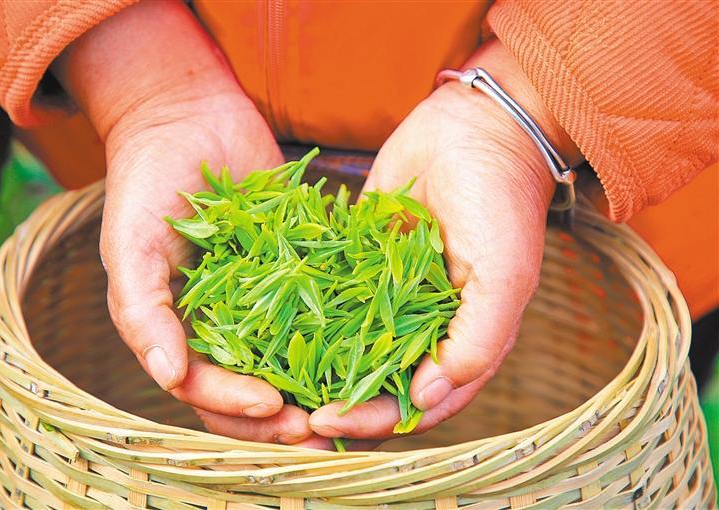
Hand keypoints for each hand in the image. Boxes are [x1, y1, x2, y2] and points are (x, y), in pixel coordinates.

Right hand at [52, 0, 314, 444]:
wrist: (188, 115)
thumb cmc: (145, 180)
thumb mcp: (130, 245)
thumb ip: (142, 311)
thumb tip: (168, 377)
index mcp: (177, 327)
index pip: (204, 386)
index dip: (236, 405)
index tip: (275, 408)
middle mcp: (220, 321)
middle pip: (250, 387)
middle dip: (282, 416)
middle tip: (321, 431)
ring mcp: (259, 296)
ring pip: (289, 357)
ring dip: (317, 385)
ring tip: (353, 405)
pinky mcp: (295, 266)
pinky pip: (318, 305)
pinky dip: (341, 329)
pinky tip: (371, 344)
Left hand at [309, 40, 582, 440]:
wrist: (474, 127)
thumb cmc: (500, 202)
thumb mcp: (503, 276)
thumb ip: (477, 341)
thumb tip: (427, 398)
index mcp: (463, 339)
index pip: (418, 402)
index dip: (376, 419)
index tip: (329, 421)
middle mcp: (424, 325)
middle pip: (378, 382)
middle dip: (340, 402)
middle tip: (294, 412)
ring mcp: (390, 294)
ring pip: (350, 346)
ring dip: (318, 368)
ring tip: (274, 383)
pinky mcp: (362, 261)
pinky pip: (333, 296)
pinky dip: (307, 313)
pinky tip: (269, 326)